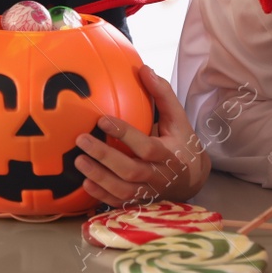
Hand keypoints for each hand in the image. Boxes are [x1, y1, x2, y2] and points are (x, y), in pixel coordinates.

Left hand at [73, 66, 210, 205]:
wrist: (192, 178)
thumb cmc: (181, 143)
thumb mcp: (178, 119)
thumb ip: (163, 94)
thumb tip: (144, 69)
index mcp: (170, 155)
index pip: (146, 147)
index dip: (124, 135)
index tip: (102, 120)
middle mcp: (159, 177)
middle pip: (130, 171)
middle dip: (104, 156)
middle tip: (81, 140)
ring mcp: (149, 193)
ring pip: (122, 190)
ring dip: (99, 176)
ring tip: (79, 161)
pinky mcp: (140, 202)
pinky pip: (119, 202)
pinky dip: (101, 195)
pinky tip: (85, 182)